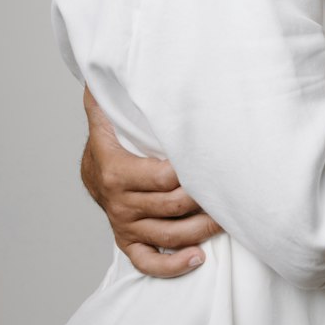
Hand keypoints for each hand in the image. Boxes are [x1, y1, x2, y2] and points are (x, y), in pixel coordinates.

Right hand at [80, 87, 222, 276]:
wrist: (92, 168)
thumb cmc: (113, 136)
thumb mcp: (108, 109)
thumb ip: (114, 90)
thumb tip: (117, 58)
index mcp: (116, 170)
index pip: (159, 178)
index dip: (188, 174)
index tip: (211, 165)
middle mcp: (120, 202)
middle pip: (170, 207)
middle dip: (204, 201)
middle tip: (232, 191)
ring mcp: (125, 224)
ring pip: (167, 236)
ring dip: (201, 231)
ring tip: (227, 221)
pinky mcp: (129, 242)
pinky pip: (148, 263)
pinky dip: (173, 266)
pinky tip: (198, 258)